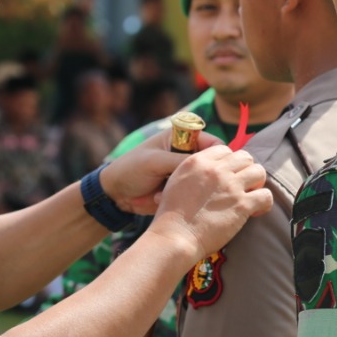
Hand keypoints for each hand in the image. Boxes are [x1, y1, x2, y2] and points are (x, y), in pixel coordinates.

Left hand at [99, 128, 223, 215]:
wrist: (115, 194)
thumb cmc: (131, 169)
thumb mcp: (155, 161)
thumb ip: (181, 160)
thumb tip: (209, 165)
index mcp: (182, 138)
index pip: (212, 143)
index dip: (221, 155)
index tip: (218, 169)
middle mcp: (187, 154)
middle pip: (212, 164)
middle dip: (207, 176)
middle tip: (192, 185)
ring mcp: (185, 173)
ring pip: (205, 182)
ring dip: (192, 189)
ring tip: (167, 191)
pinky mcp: (182, 190)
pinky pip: (194, 196)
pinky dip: (184, 199)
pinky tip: (162, 199)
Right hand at [145, 145, 270, 258]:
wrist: (175, 236)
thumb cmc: (171, 215)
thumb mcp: (176, 182)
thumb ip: (193, 172)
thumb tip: (206, 174)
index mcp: (198, 161)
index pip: (225, 149)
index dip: (229, 162)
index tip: (227, 175)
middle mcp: (216, 170)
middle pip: (245, 157)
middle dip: (245, 170)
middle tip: (241, 185)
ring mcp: (231, 186)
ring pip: (259, 171)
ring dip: (257, 183)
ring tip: (250, 195)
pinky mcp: (242, 205)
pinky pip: (266, 195)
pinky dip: (264, 203)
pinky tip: (256, 211)